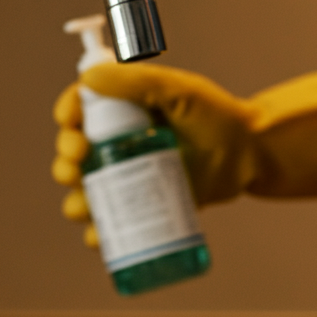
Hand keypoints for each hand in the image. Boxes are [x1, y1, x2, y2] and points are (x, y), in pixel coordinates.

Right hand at [52, 62, 316, 247]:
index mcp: (123, 110)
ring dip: (76, 202)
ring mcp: (132, 178)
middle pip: (76, 155)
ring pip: (89, 193)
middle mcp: (121, 144)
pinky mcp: (147, 206)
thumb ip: (136, 82)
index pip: (82, 109)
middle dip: (65, 161)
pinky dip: (99, 234)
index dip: (67, 114)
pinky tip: (97, 238)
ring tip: (83, 207)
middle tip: (76, 165)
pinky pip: (115, 223)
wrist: (251, 156)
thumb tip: (88, 78)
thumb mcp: (177, 91)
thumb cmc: (218, 117)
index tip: (68, 121)